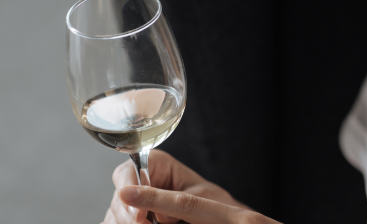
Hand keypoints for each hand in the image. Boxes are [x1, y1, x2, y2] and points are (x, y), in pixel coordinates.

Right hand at [102, 149, 280, 223]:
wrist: (231, 220)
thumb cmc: (220, 208)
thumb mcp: (193, 200)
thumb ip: (164, 198)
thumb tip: (129, 193)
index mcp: (157, 166)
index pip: (125, 172)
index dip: (127, 191)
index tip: (138, 216)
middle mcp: (144, 183)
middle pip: (118, 199)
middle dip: (127, 215)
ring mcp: (139, 205)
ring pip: (115, 216)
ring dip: (126, 222)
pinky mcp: (139, 219)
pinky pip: (119, 223)